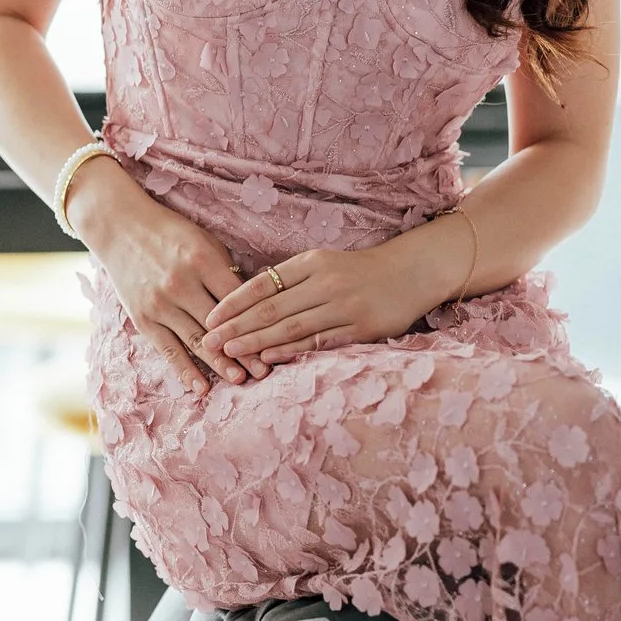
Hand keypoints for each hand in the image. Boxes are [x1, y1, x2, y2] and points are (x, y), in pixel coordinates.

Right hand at [71, 163, 247, 391]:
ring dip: (219, 364)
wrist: (119, 227)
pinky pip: (167, 349)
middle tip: (265, 372)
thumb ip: (226, 272)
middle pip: (219, 325)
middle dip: (244, 350)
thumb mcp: (203, 241)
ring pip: (196, 341)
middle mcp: (180, 283)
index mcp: (201, 260)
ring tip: (241, 380)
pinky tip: (201, 388)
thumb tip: (255, 303)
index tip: (275, 340)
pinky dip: (185, 371)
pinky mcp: (142, 318)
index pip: (237, 299)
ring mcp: (159, 303)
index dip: (259, 322)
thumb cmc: (169, 233)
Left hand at [200, 245, 429, 367]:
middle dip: (236, 326)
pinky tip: (270, 358)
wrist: (412, 272)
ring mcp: (344, 306)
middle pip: (271, 308)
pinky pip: (320, 341)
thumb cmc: (358, 270)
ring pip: (292, 326)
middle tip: (208, 340)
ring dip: (257, 341)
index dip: (233, 302)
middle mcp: (324, 282)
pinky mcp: (362, 328)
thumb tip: (247, 299)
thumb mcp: (322, 263)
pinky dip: (293, 350)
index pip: (262, 283)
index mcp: (310, 263)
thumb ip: (289, 279)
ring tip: (230, 351)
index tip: (209, 317)